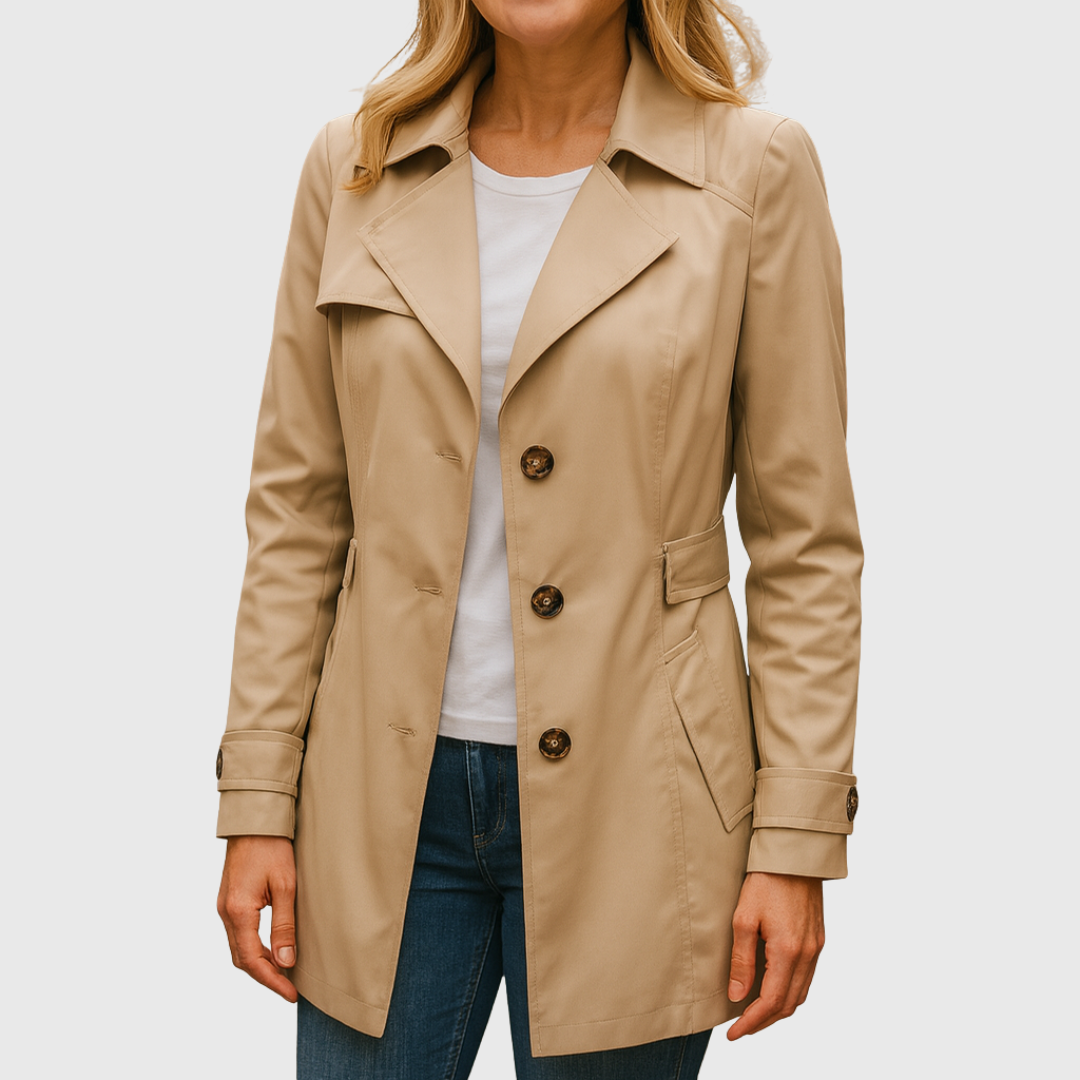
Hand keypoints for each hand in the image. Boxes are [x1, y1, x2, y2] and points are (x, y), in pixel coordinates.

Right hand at [217, 835, 298, 1001]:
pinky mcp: (229, 900)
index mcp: (238, 912)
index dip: (273, 981)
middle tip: (290, 988)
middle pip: (242, 959)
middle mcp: (225, 913)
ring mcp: (225, 907)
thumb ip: (284, 925)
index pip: (253, 960)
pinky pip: (239, 934)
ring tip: (284, 974)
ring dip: (259, 964)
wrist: (253, 820)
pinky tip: (272, 950)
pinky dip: (254, 948)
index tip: (291, 994)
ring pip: (239, 948)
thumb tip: (286, 961)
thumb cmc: (272, 848)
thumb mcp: (285, 886)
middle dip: (266, 977)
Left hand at [725, 871, 824, 1039]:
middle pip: (788, 1004)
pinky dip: (789, 992)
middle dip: (764, 1022)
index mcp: (788, 952)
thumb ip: (741, 960)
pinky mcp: (817, 939)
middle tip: (741, 1028)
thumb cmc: (766, 881)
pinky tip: (773, 989)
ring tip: (753, 1014)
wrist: (794, 855)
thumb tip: (737, 996)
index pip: (770, 1002)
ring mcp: (816, 948)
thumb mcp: (744, 918)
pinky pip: (806, 978)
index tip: (733, 1034)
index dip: (751, 1023)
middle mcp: (808, 955)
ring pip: (800, 994)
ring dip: (777, 1009)